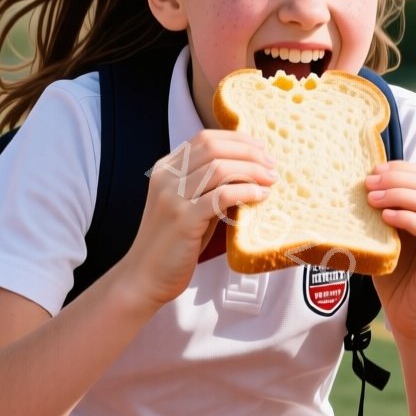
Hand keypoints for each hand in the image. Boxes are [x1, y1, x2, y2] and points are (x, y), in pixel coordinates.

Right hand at [120, 130, 274, 308]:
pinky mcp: (183, 220)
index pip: (205, 138)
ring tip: (270, 181)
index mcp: (165, 169)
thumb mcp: (188, 205)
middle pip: (214, 148)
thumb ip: (209, 186)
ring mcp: (173, 198)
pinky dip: (246, 191)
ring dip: (252, 171)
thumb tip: (250, 171)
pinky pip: (221, 196)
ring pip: (219, 168)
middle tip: (271, 166)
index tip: (261, 150)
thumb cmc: (173, 243)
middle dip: (249, 152)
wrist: (145, 276)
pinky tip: (260, 195)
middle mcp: (166, 178)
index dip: (237, 140)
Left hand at [366, 162, 415, 337]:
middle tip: (368, 183)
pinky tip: (386, 217)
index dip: (400, 168)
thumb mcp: (388, 238)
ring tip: (373, 198)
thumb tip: (359, 186)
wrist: (410, 317)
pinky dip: (407, 217)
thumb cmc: (396, 277)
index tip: (373, 170)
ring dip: (399, 194)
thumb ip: (383, 213)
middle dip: (397, 177)